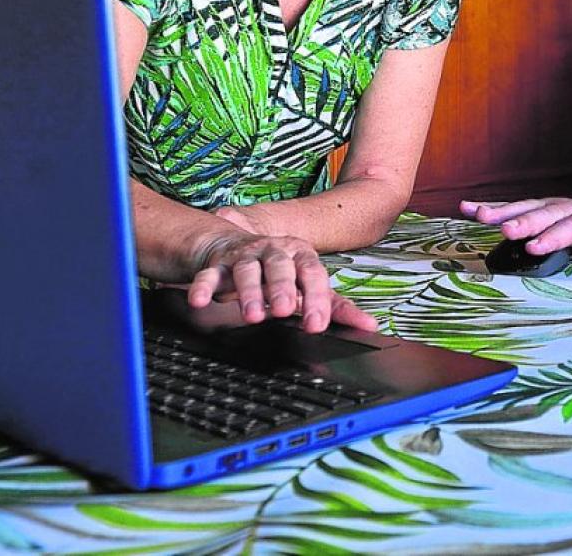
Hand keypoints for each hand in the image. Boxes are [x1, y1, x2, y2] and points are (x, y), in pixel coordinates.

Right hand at [182, 227, 378, 333]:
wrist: (236, 246)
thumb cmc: (280, 272)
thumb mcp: (308, 286)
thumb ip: (336, 306)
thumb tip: (370, 326)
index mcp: (301, 255)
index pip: (312, 274)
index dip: (316, 298)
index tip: (316, 323)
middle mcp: (274, 251)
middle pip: (279, 266)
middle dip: (281, 288)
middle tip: (283, 310)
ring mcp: (245, 255)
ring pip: (247, 270)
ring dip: (249, 292)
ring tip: (252, 315)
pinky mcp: (217, 264)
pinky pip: (209, 274)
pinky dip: (203, 286)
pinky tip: (200, 301)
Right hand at [460, 197, 571, 272]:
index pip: (570, 228)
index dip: (553, 236)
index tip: (536, 247)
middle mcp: (564, 209)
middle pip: (542, 215)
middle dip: (524, 223)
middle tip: (505, 231)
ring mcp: (546, 207)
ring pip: (522, 208)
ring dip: (500, 211)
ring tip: (477, 214)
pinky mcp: (532, 210)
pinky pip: (509, 208)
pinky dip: (487, 207)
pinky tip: (466, 208)